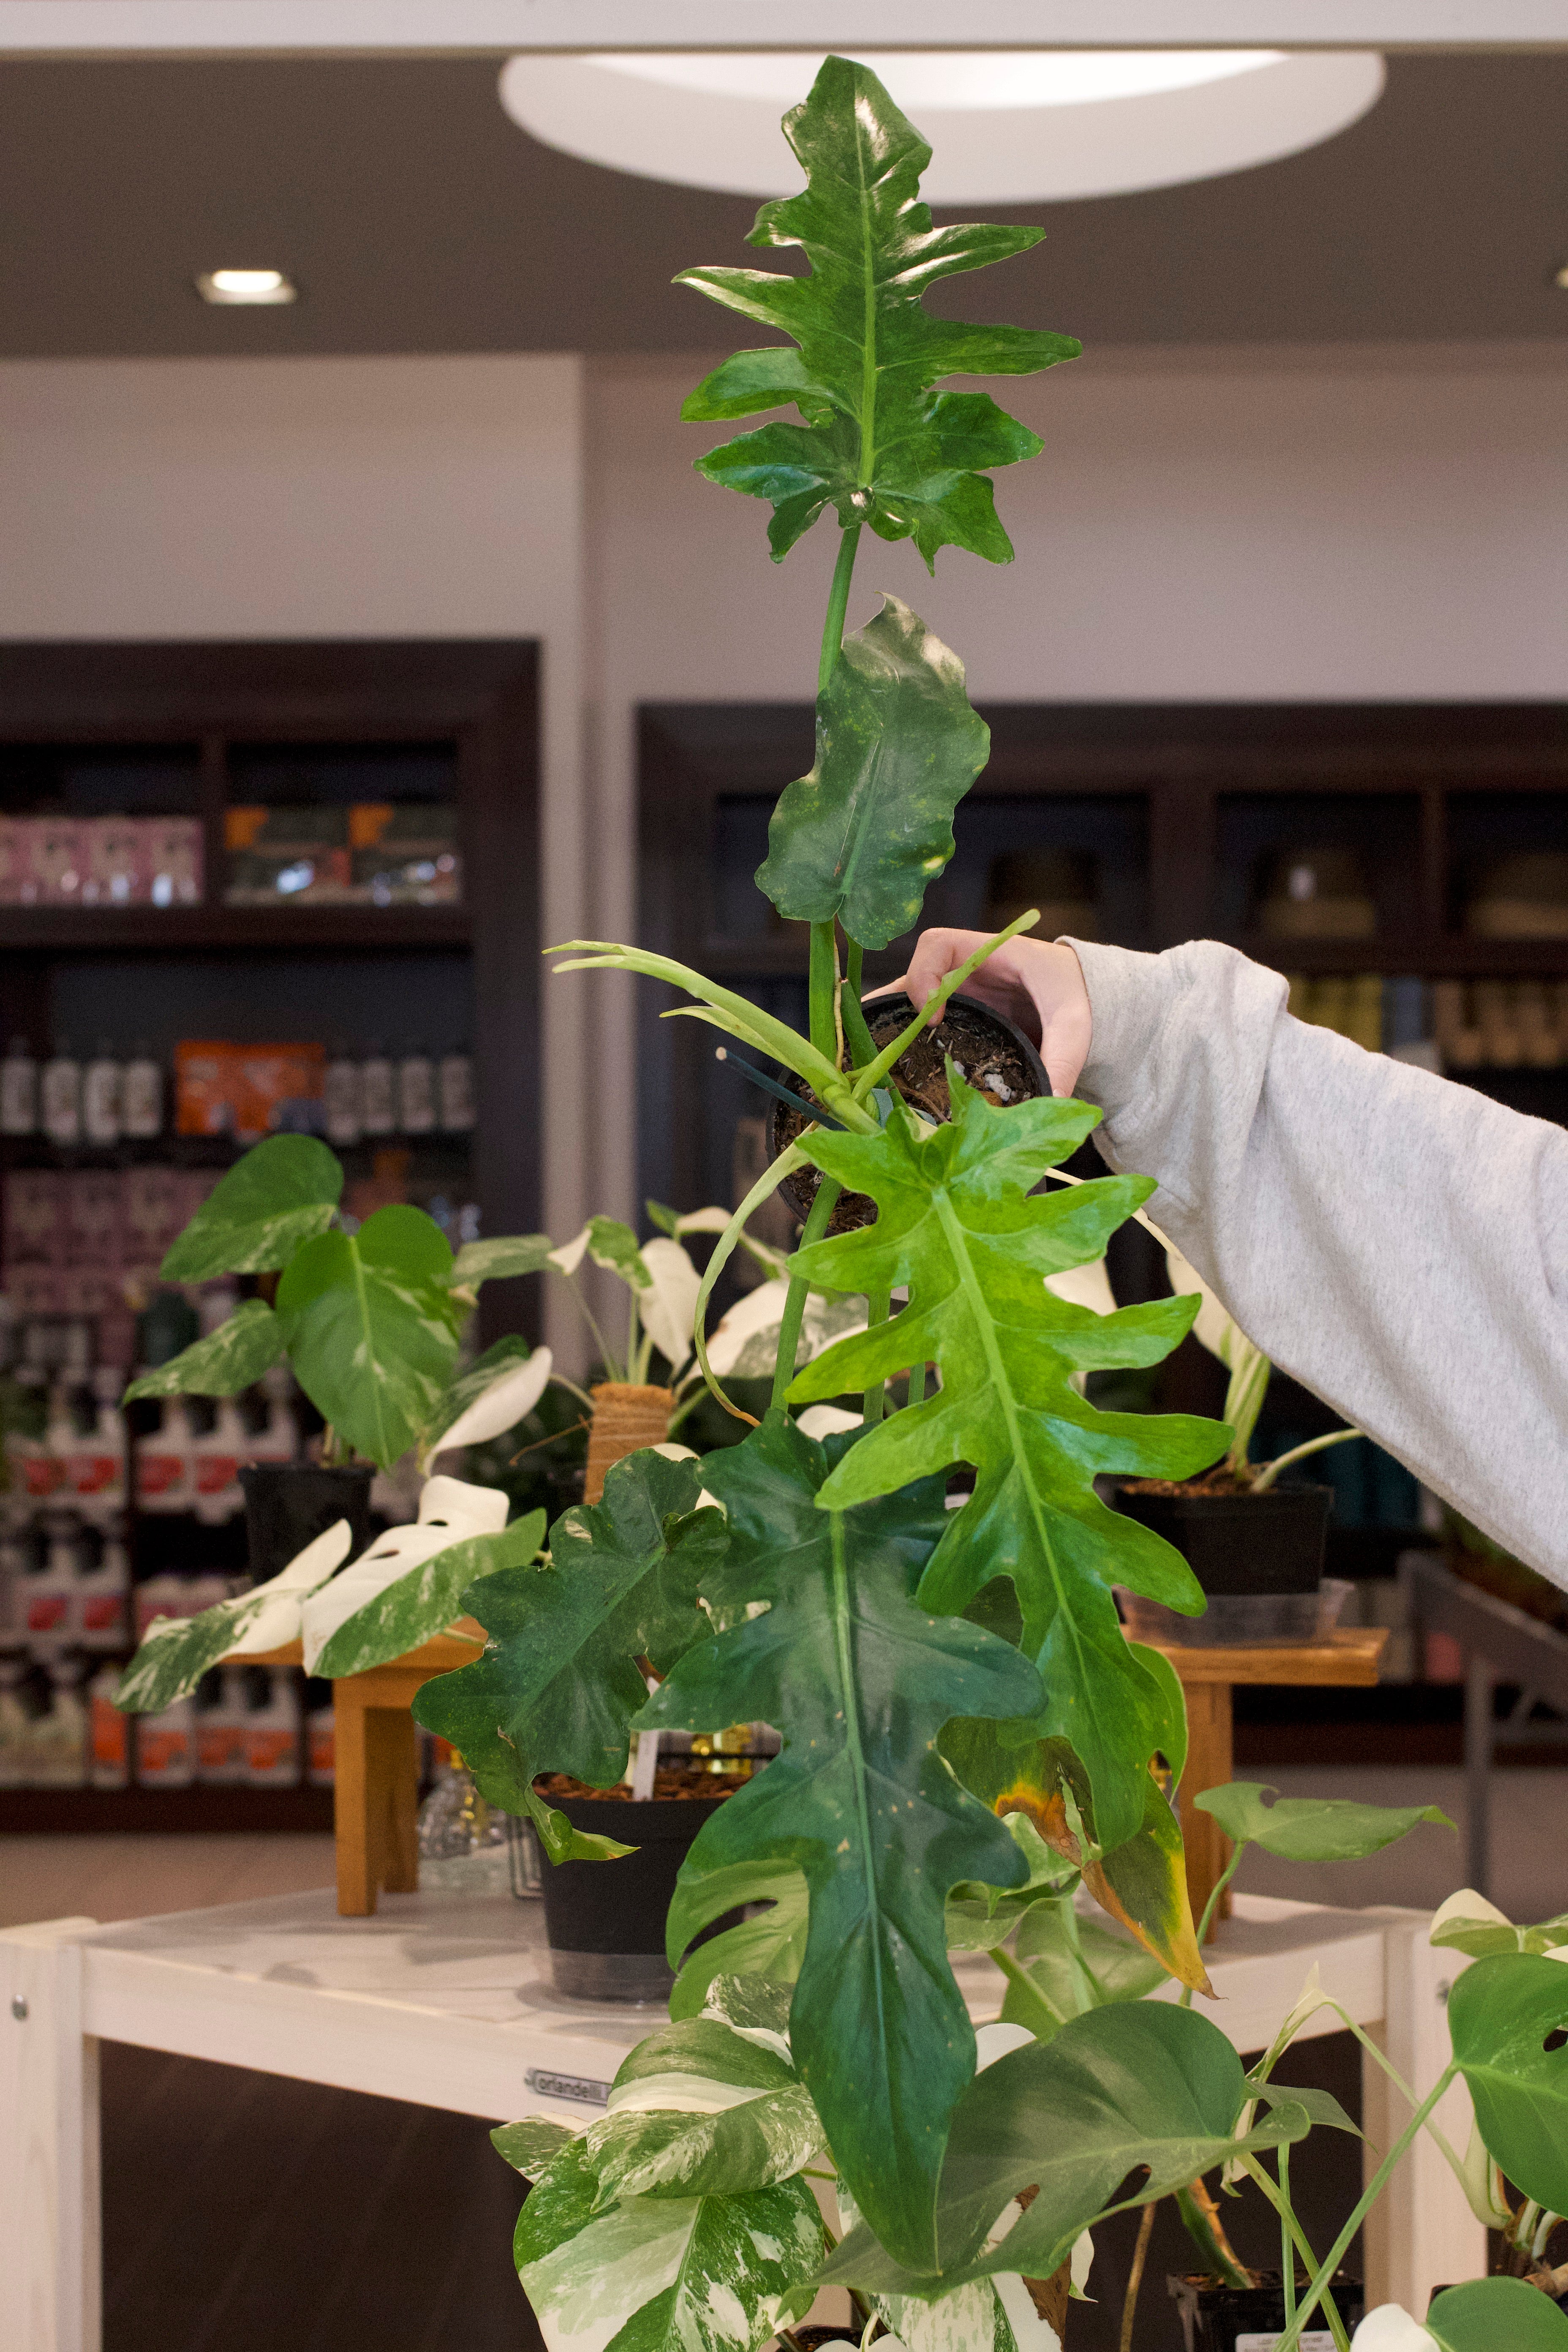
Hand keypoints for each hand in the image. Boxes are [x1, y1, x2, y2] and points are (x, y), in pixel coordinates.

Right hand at [875, 928, 1092, 1097]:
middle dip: (891, 1005)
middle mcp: (969, 970)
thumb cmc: (1080, 996)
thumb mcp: (1075, 1024)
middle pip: (913, 975)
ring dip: (891, 1023)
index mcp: (992, 953)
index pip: (938, 944)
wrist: (1092, 998)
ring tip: (868, 1055)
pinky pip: (926, 1020)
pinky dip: (907, 1038)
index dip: (924, 974)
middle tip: (879, 1043)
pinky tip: (891, 1065)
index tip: (935, 1016)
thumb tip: (1052, 1102)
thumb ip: (1063, 1058)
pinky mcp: (964, 1015)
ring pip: (912, 1000)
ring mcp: (963, 993)